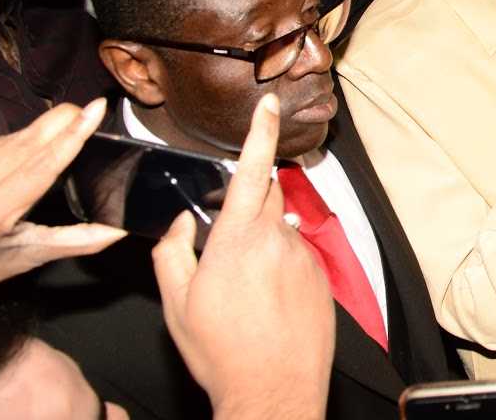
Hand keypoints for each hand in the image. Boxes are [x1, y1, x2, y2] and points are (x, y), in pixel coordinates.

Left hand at [0, 98, 124, 285]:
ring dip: (50, 131)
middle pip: (34, 135)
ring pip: (23, 130)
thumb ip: (77, 241)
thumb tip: (120, 227)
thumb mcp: (28, 256)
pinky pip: (11, 135)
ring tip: (62, 150)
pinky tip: (33, 157)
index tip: (97, 108)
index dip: (73, 136)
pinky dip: (32, 139)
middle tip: (95, 118)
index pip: (42, 165)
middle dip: (68, 119)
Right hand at [151, 95, 332, 418]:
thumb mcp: (177, 304)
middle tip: (227, 250)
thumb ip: (173, 253)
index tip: (268, 104)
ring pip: (279, 233)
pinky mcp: (323, 277)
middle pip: (264, 199)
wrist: (274, 391)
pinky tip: (269, 305)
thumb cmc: (222, 351)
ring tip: (247, 297)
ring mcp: (305, 257)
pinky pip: (297, 258)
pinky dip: (281, 270)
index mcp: (239, 239)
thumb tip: (183, 224)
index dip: (261, 132)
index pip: (253, 169)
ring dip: (262, 248)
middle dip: (246, 208)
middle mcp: (278, 239)